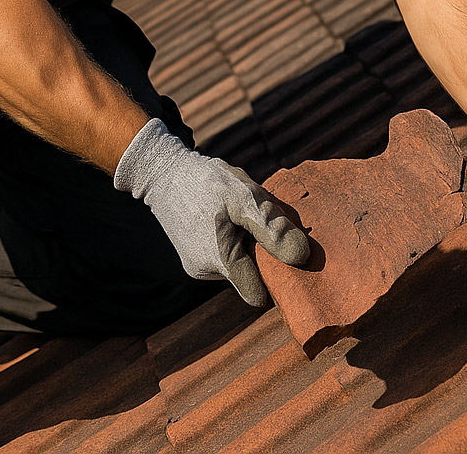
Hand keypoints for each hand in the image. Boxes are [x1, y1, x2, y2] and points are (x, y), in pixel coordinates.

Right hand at [114, 118, 309, 306]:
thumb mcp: (245, 198)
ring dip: (246, 242)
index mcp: (221, 262)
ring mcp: (197, 266)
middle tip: (258, 220)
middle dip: (262, 252)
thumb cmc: (206, 183)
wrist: (162, 172)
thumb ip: (272, 229)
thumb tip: (303, 257)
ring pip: (237, 264)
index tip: (281, 249)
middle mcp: (207, 272)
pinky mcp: (192, 256)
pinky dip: (232, 239)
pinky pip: (223, 255)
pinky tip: (226, 216)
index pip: (261, 295)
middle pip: (250, 276)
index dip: (276, 276)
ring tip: (239, 213)